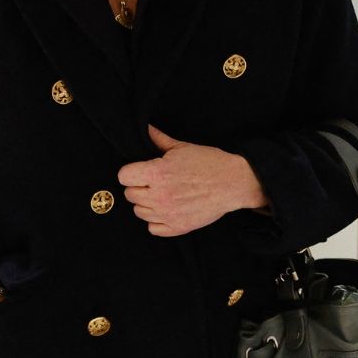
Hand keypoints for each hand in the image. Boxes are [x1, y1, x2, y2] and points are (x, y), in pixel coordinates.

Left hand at [117, 126, 269, 236]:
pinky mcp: (177, 228)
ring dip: (147, 204)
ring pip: (139, 212)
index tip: (140, 171)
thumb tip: (146, 128)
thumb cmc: (209, 163)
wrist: (233, 183)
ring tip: (162, 195)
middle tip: (154, 182)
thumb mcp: (182, 147)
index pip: (124, 176)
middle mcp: (159, 195)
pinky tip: (167, 209)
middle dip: (139, 187)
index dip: (131, 172)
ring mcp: (167, 214)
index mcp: (157, 173)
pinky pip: (152, 228)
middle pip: (129, 194)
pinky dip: (157, 220)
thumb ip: (159, 140)